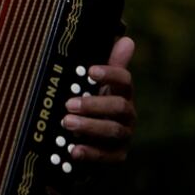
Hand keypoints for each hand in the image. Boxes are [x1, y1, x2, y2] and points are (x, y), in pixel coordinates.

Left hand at [61, 36, 135, 162]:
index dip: (111, 74)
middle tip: (69, 103)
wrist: (94, 137)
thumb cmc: (94, 102)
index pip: (125, 80)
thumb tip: (126, 38)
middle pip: (119, 107)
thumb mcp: (96, 83)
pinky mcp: (117, 155)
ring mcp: (124, 135)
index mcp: (122, 93)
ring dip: (89, 126)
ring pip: (113, 131)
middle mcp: (128, 114)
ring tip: (66, 122)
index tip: (90, 70)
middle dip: (94, 105)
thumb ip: (109, 64)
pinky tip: (73, 150)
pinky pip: (107, 156)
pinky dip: (90, 153)